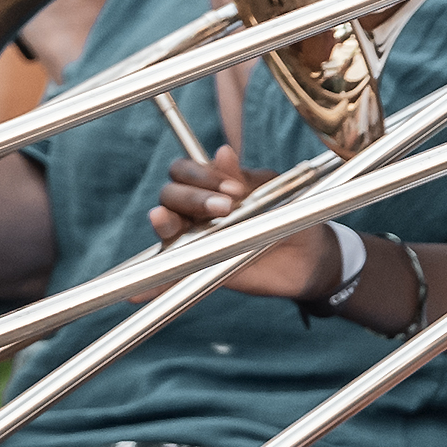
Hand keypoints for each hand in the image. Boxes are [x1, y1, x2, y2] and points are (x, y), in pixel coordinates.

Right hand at [145, 145, 324, 297]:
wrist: (309, 256)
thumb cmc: (290, 215)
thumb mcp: (272, 191)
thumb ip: (244, 179)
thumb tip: (222, 153)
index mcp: (212, 185)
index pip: (185, 172)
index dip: (201, 175)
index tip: (233, 189)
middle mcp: (197, 211)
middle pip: (170, 196)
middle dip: (190, 198)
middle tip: (223, 208)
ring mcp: (196, 239)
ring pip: (167, 228)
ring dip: (164, 223)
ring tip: (165, 222)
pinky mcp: (200, 270)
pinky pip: (174, 277)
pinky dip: (153, 287)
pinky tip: (138, 293)